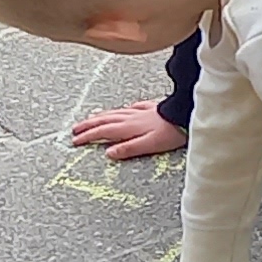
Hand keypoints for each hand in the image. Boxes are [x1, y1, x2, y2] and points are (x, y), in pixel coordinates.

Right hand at [70, 101, 187, 159]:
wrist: (187, 114)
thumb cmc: (171, 132)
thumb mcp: (149, 145)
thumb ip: (129, 149)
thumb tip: (109, 153)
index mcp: (129, 127)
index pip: (103, 132)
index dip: (88, 136)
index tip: (74, 140)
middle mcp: (131, 117)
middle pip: (105, 120)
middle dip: (88, 125)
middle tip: (74, 129)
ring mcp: (141, 111)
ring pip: (115, 112)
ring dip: (101, 116)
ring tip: (90, 118)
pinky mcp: (152, 108)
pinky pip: (132, 108)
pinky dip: (124, 109)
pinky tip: (125, 108)